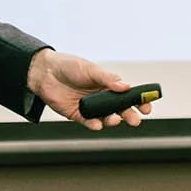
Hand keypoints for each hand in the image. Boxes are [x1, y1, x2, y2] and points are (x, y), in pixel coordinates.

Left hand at [27, 49, 153, 129]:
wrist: (44, 72)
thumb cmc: (68, 66)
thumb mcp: (90, 69)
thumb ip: (108, 79)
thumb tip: (126, 86)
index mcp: (108, 85)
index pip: (127, 95)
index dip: (138, 101)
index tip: (147, 107)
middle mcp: (101, 97)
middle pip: (120, 109)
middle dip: (129, 115)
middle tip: (135, 120)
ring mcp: (90, 107)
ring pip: (106, 118)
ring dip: (112, 120)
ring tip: (114, 119)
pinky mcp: (77, 114)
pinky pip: (89, 122)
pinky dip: (94, 125)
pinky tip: (96, 124)